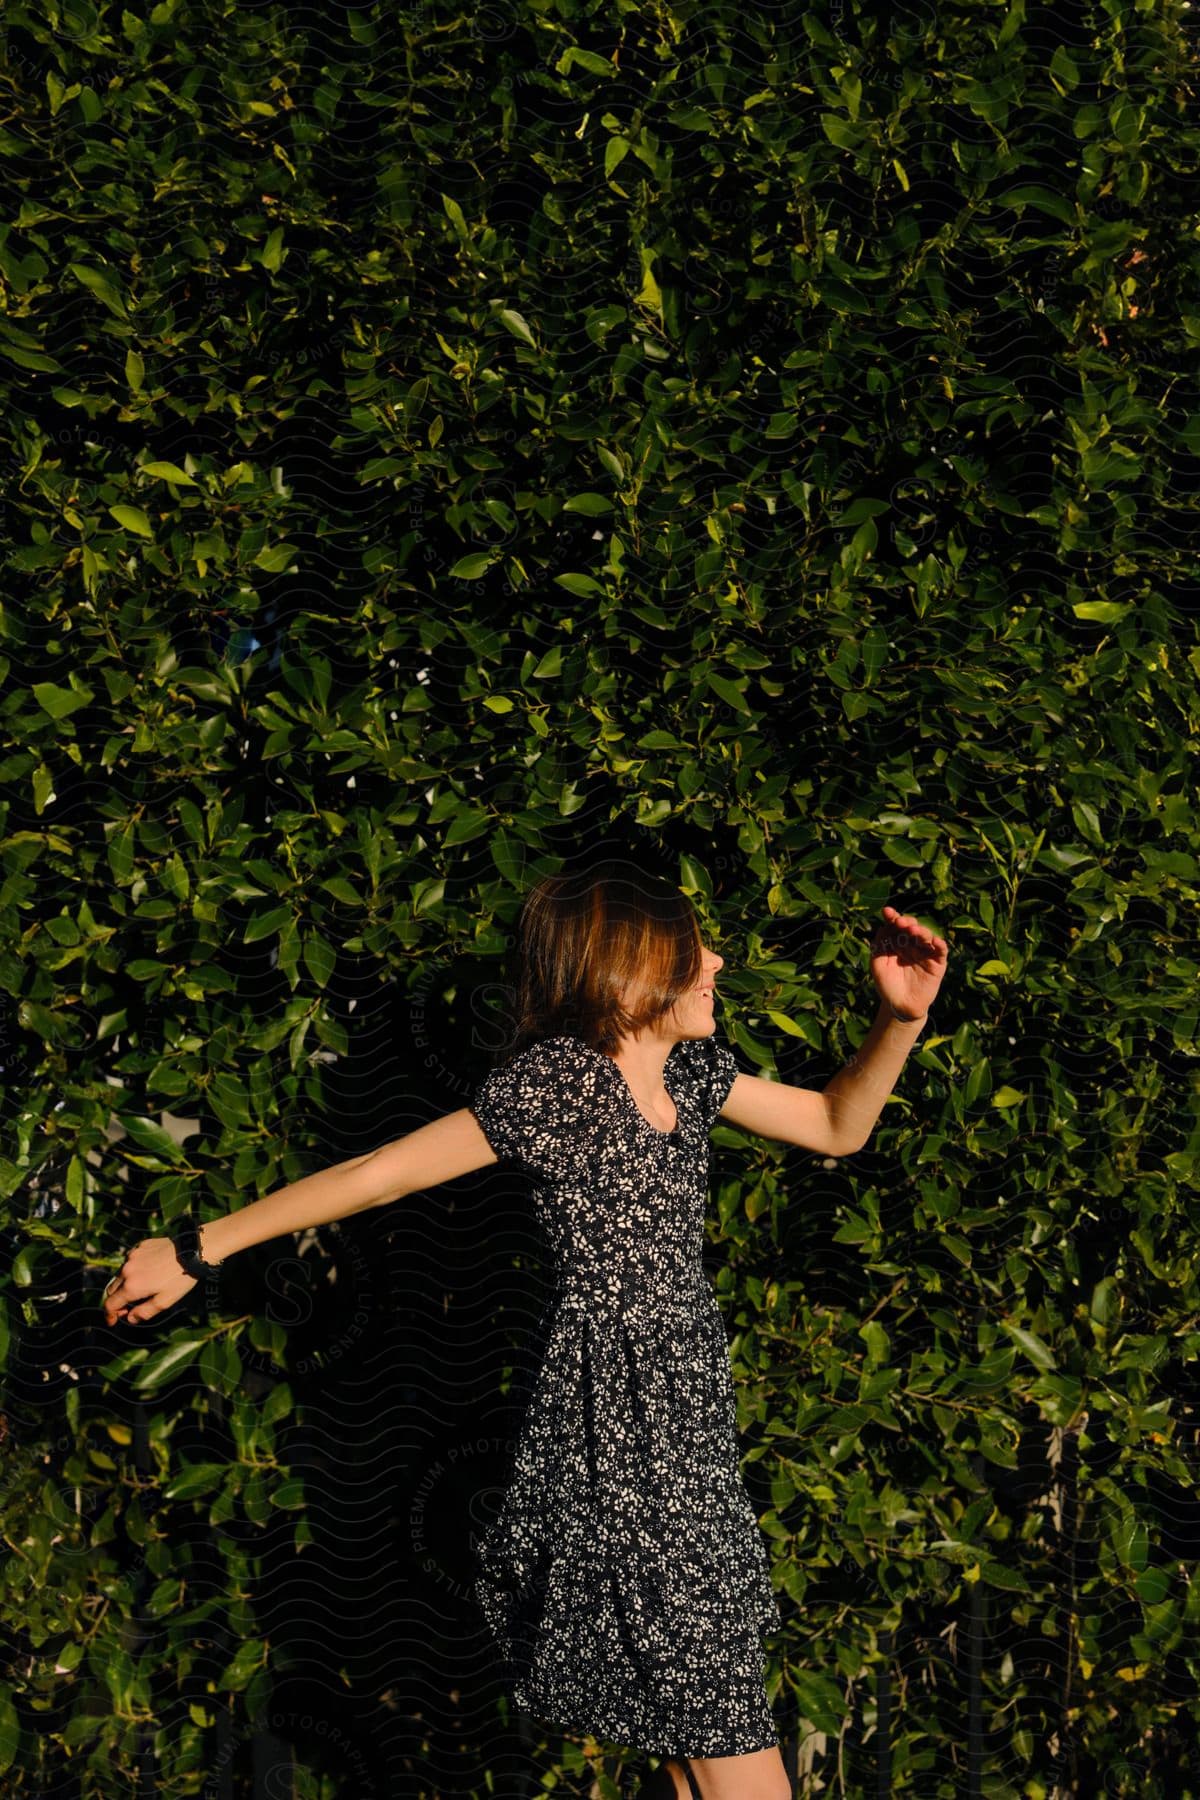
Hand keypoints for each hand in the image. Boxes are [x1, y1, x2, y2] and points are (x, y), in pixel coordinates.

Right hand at [101, 1238, 197, 1325]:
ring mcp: (131, 1256)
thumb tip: (129, 1318)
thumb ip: (144, 1312)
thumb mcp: (165, 1301)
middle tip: (127, 1308)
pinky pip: (129, 1261)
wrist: (191, 1250)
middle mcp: (126, 1270)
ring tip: (139, 1289)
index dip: (109, 1315)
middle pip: (112, 1289)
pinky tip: (146, 1272)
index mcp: (131, 1286)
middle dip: (116, 1301)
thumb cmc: (180, 1278)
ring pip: (119, 1274)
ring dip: (124, 1284)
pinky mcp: (139, 1246)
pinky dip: (132, 1270)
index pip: (110, 1304)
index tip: (113, 1321)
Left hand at [870, 906, 948, 1020]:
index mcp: (897, 943)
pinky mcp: (937, 964)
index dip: (893, 918)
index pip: (896, 927)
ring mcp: (925, 954)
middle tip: (900, 922)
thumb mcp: (878, 965)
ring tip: (913, 930)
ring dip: (921, 931)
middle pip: (912, 928)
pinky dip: (939, 945)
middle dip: (906, 922)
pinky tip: (935, 941)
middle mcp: (912, 945)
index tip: (887, 911)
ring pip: (926, 937)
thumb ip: (879, 947)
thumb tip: (883, 927)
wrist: (900, 1006)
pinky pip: (941, 952)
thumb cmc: (887, 985)